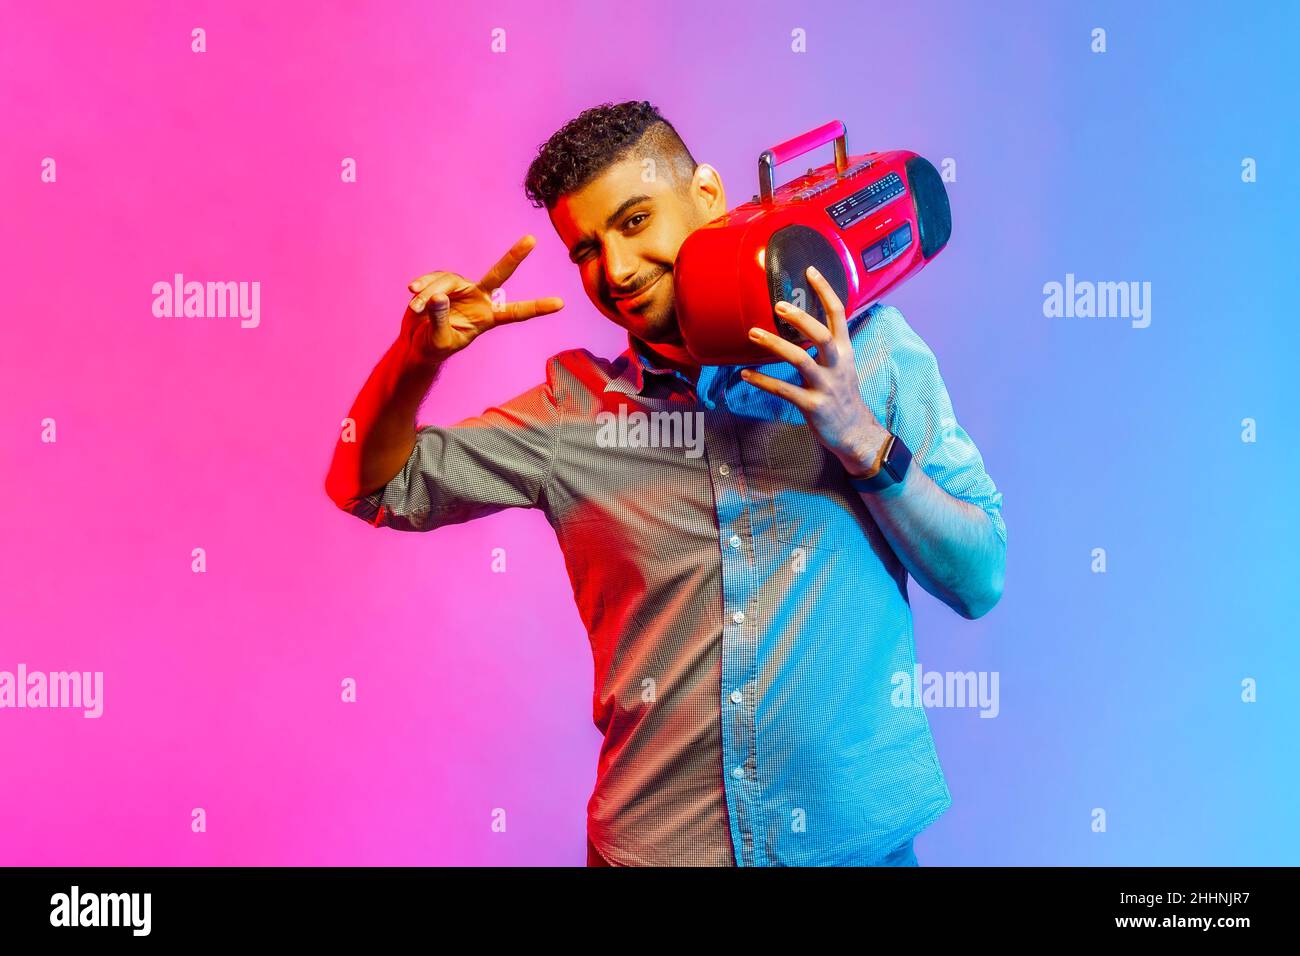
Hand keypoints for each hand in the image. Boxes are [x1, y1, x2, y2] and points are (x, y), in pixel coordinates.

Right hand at [399, 234, 563, 364]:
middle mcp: (479, 299)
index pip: (515, 313)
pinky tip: (412, 292)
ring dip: (430, 294)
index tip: (561, 304)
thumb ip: (439, 320)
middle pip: (499, 274)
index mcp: (487, 318)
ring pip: (448, 281)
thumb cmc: (434, 347)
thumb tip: (438, 296)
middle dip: (514, 257)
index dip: (536, 308)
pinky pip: (433, 280)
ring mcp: (462, 289)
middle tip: (532, 239)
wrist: (417, 343)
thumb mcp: (439, 340)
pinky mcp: (443, 283)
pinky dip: (422, 287)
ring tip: (416, 309)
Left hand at [738, 265, 888, 477]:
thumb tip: (804, 323)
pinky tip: (745, 374)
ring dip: (775, 346)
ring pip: (800, 360)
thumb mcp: (843, 365)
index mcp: (845, 351)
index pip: (838, 314)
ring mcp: (826, 386)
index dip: (825, 291)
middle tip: (777, 306)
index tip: (809, 270)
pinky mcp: (813, 406)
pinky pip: (784, 390)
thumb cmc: (843, 396)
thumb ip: (827, 345)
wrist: (856, 433)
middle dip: (800, 319)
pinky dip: (763, 381)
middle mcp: (838, 365)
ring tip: (753, 334)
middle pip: (821, 335)